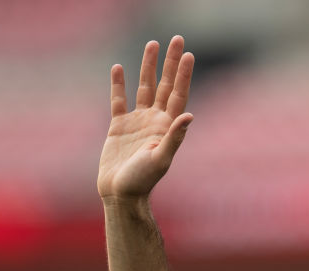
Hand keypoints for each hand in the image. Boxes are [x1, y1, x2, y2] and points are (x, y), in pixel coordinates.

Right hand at [97, 35, 194, 199]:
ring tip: (152, 44)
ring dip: (148, 67)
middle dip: (170, 63)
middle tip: (176, 39)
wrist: (120, 194)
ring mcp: (137, 122)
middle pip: (164, 85)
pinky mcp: (119, 127)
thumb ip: (174, 137)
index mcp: (167, 127)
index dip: (183, 75)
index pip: (178, 94)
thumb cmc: (143, 180)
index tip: (187, 54)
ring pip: (144, 88)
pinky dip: (119, 84)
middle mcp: (155, 121)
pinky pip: (119, 100)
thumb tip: (189, 115)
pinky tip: (118, 68)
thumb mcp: (161, 158)